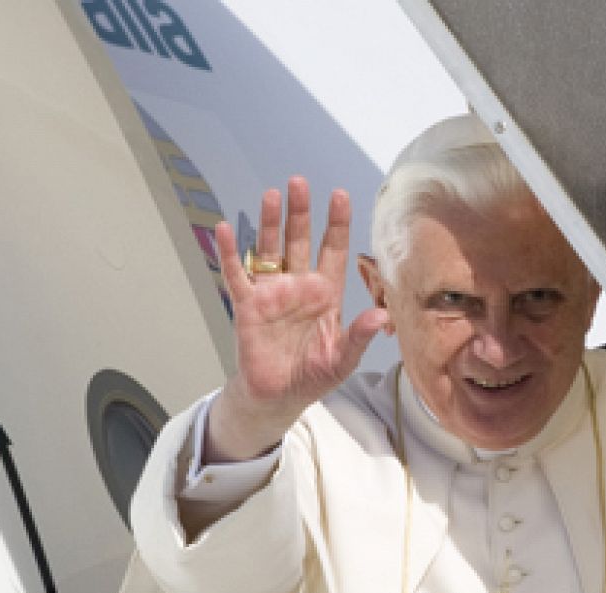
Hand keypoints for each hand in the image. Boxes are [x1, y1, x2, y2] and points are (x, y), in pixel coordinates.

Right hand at [206, 177, 389, 461]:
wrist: (277, 397)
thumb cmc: (312, 377)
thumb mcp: (342, 360)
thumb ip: (360, 336)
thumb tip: (381, 316)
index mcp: (325, 294)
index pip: (333, 251)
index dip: (336, 224)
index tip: (340, 196)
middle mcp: (298, 286)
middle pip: (299, 240)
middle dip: (300, 212)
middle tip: (299, 182)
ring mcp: (271, 293)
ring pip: (270, 249)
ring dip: (270, 223)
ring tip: (272, 195)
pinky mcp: (247, 305)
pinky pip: (237, 275)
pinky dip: (230, 253)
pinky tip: (224, 230)